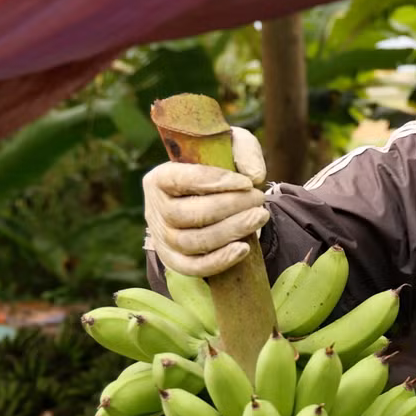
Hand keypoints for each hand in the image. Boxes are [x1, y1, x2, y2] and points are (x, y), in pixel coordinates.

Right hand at [142, 127, 270, 277]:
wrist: (213, 198)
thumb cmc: (219, 168)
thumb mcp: (231, 147)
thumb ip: (244, 151)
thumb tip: (254, 176)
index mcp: (159, 178)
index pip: (180, 180)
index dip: (213, 181)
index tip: (246, 182)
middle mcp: (155, 210)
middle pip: (187, 214)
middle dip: (229, 207)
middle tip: (259, 198)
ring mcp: (163, 239)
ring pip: (192, 242)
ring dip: (230, 231)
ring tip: (260, 217)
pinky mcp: (175, 261)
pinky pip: (193, 268)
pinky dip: (219, 261)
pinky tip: (244, 248)